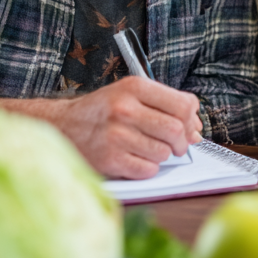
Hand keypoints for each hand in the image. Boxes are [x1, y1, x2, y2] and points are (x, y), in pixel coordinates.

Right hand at [0, 77, 201, 179]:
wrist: (61, 127)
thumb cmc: (102, 112)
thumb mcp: (131, 96)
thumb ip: (165, 106)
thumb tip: (196, 131)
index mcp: (134, 87)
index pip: (184, 105)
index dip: (193, 120)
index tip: (190, 128)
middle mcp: (124, 109)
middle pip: (177, 130)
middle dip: (181, 142)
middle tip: (175, 146)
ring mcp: (116, 135)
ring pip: (163, 152)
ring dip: (161, 155)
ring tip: (146, 149)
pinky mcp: (109, 159)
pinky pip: (148, 169)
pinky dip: (146, 168)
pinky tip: (134, 159)